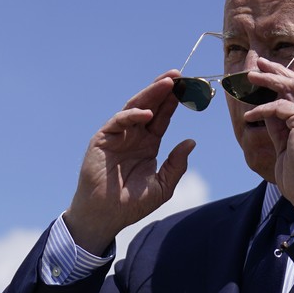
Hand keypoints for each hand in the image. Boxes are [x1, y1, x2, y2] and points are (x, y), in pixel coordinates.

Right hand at [64, 71, 195, 253]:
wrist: (105, 217)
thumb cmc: (131, 204)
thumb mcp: (162, 185)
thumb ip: (176, 164)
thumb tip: (191, 141)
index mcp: (148, 144)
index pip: (162, 117)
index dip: (173, 102)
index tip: (189, 88)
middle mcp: (133, 136)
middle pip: (150, 106)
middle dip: (163, 90)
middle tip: (179, 76)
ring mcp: (117, 136)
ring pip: (135, 107)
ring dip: (150, 94)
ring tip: (167, 83)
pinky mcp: (102, 139)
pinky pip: (118, 121)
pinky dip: (132, 115)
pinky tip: (147, 113)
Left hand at [242, 58, 293, 216]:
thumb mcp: (289, 146)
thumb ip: (281, 127)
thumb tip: (267, 110)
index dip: (288, 81)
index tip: (271, 75)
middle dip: (279, 71)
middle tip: (260, 64)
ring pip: (292, 87)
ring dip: (269, 80)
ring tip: (251, 76)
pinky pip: (280, 107)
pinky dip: (263, 109)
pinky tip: (249, 116)